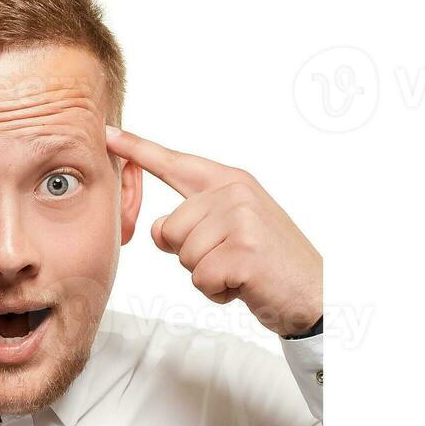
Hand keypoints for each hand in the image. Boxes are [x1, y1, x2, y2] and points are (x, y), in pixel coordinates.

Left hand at [105, 126, 321, 336]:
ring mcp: (241, 221)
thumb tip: (158, 230)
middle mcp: (235, 194)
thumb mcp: (239, 225)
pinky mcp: (243, 253)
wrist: (318, 293)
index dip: (137, 149)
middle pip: (168, 229)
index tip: (106, 132)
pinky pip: (200, 279)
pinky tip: (244, 286)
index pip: (174, 163)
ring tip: (240, 271)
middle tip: (231, 259)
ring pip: (182, 256)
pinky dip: (217, 293)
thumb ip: (199, 217)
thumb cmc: (273, 263)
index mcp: (231, 182)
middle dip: (191, 256)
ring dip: (206, 276)